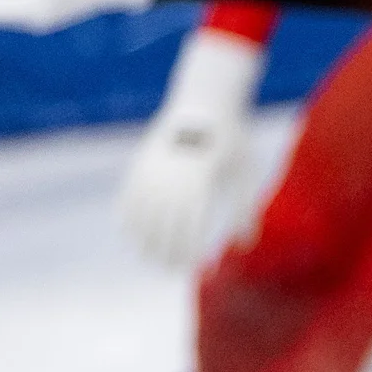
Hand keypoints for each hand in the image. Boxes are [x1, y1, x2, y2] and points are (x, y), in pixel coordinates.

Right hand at [118, 31, 263, 266]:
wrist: (204, 100)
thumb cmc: (232, 140)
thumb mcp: (245, 173)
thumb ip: (246, 210)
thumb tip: (245, 245)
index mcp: (199, 182)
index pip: (190, 228)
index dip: (192, 252)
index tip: (198, 269)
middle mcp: (171, 178)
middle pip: (163, 226)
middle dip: (167, 252)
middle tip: (172, 271)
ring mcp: (152, 170)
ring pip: (141, 214)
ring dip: (144, 240)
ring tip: (150, 259)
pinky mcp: (141, 162)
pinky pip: (127, 195)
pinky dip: (126, 216)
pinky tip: (129, 234)